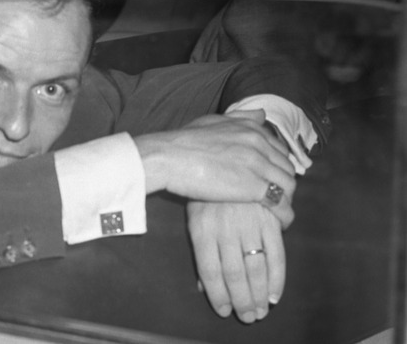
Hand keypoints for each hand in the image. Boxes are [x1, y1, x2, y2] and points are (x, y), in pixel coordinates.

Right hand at [134, 109, 296, 225]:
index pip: (279, 149)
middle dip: (284, 183)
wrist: (168, 157)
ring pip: (288, 185)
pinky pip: (280, 203)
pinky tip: (282, 223)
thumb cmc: (183, 141)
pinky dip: (286, 215)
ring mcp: (258, 165)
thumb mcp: (212, 121)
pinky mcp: (253, 187)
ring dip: (287, 200)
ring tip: (278, 212)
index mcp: (251, 129)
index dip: (278, 165)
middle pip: (287, 168)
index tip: (271, 178)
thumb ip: (240, 118)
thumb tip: (262, 114)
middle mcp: (259, 144)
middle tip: (275, 197)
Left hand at [188, 201, 284, 323]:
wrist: (223, 156)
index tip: (225, 311)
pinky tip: (276, 294)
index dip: (218, 295)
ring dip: (260, 294)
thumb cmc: (204, 192)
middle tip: (248, 317)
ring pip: (256, 267)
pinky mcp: (269, 217)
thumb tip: (204, 287)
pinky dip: (278, 277)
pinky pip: (277, 252)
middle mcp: (225, 229)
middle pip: (234, 274)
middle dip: (242, 300)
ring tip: (261, 310)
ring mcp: (249, 223)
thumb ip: (201, 253)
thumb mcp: (195, 219)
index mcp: (202, 230)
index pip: (210, 271)